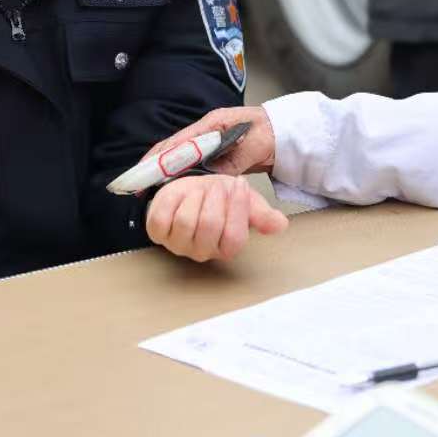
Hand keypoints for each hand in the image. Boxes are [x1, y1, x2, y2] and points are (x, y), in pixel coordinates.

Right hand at [142, 105, 274, 175]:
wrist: (286, 131)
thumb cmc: (272, 132)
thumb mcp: (255, 145)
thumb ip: (234, 159)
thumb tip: (212, 175)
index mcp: (213, 123)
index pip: (179, 141)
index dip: (160, 157)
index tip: (145, 172)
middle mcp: (206, 131)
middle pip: (173, 148)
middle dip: (155, 165)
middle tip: (138, 184)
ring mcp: (209, 142)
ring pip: (180, 157)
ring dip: (165, 171)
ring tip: (147, 188)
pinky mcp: (214, 153)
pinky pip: (192, 164)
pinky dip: (179, 175)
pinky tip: (171, 187)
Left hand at [147, 174, 287, 262]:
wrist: (193, 189)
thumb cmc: (220, 198)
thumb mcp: (246, 201)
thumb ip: (262, 214)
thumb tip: (280, 224)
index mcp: (226, 247)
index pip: (234, 238)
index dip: (237, 208)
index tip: (239, 184)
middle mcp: (202, 251)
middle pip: (209, 226)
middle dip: (214, 198)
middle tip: (216, 186)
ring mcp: (177, 244)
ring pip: (185, 221)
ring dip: (194, 197)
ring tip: (199, 190)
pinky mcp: (156, 233)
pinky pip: (161, 218)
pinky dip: (171, 200)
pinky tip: (180, 195)